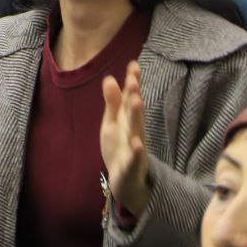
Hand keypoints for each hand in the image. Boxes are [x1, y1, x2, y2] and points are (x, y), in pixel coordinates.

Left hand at [101, 61, 150, 218]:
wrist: (127, 182)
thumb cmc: (119, 148)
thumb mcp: (112, 123)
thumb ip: (113, 103)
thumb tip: (109, 78)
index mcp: (128, 119)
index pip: (131, 98)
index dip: (132, 82)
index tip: (133, 64)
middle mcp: (134, 131)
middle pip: (134, 111)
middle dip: (134, 95)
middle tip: (133, 79)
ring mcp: (134, 148)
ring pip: (137, 131)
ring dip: (137, 117)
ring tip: (137, 101)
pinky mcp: (131, 166)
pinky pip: (134, 159)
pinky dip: (136, 152)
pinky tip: (137, 144)